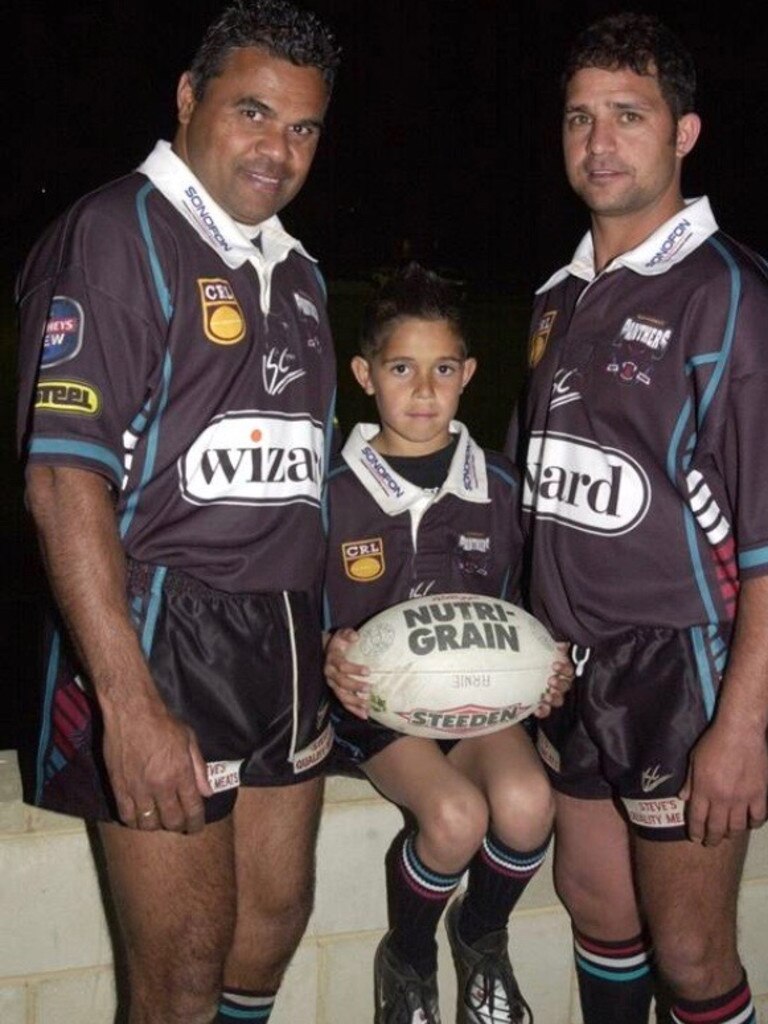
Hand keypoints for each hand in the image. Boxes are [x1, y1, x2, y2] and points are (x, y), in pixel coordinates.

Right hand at [102, 697, 211, 833]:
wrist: (131, 711)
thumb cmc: (163, 722)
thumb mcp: (189, 740)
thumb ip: (199, 768)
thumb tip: (207, 792)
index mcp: (180, 773)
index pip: (192, 810)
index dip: (196, 823)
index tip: (196, 827)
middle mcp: (160, 785)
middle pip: (171, 821)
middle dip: (178, 826)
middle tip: (179, 823)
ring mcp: (137, 788)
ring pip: (148, 823)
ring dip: (156, 825)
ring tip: (159, 819)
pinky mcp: (118, 787)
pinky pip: (126, 816)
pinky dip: (134, 821)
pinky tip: (139, 817)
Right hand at [324, 627, 370, 719]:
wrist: (326, 652)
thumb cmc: (338, 644)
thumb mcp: (341, 635)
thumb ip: (348, 634)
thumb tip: (356, 636)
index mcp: (332, 660)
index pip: (342, 666)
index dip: (354, 669)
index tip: (368, 670)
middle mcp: (330, 674)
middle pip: (342, 683)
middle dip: (355, 686)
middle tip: (370, 688)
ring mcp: (332, 684)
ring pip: (342, 696)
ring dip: (355, 702)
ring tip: (368, 705)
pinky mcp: (336, 691)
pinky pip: (344, 703)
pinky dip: (353, 710)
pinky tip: (364, 715)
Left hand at [534, 641, 573, 718]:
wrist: (520, 672)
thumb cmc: (535, 659)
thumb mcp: (542, 649)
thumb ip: (552, 646)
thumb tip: (562, 643)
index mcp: (561, 671)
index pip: (569, 670)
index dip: (564, 668)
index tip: (555, 665)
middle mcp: (559, 683)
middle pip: (566, 686)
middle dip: (560, 684)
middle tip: (551, 680)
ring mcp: (552, 695)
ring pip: (559, 699)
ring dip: (554, 698)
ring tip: (546, 696)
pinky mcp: (542, 705)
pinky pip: (546, 711)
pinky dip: (543, 711)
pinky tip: (537, 709)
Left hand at [679, 718, 767, 845]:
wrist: (740, 731)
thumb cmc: (713, 742)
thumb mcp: (694, 759)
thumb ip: (690, 781)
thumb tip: (682, 798)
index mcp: (704, 789)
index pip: (697, 818)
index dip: (696, 831)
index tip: (695, 838)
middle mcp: (722, 798)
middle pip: (717, 827)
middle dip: (712, 839)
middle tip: (710, 843)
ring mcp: (743, 798)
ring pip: (738, 827)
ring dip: (731, 834)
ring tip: (727, 835)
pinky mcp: (760, 794)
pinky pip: (758, 817)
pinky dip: (753, 823)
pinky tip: (749, 823)